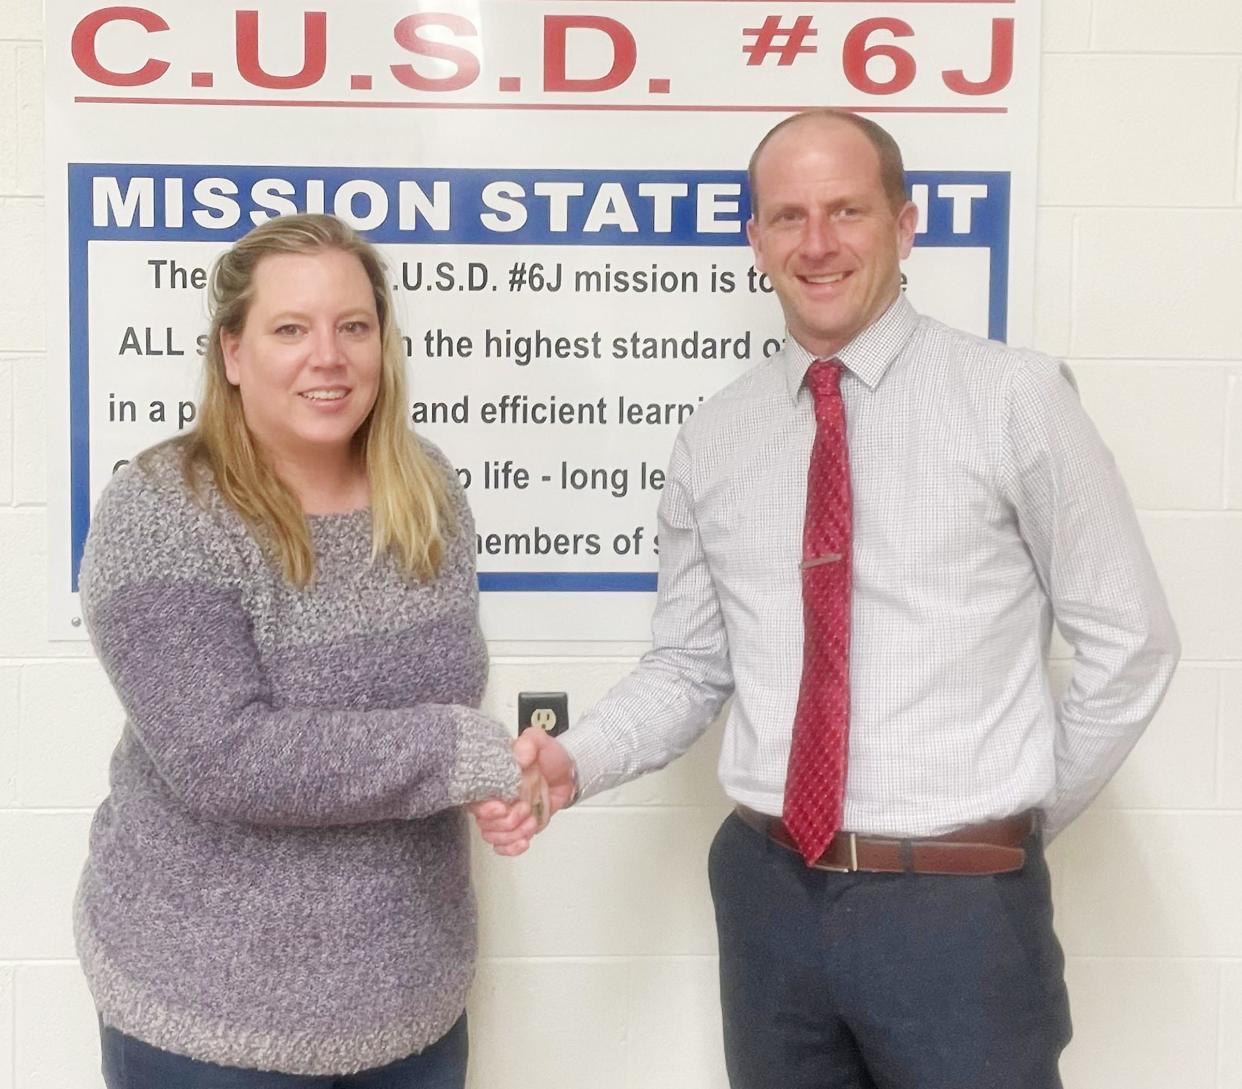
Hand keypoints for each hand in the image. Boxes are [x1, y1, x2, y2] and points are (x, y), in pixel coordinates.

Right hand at [471, 728, 575, 855]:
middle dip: (506, 821)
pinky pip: (503, 845)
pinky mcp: (516, 828)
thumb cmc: (550, 758)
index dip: (486, 808)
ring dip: (513, 834)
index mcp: (493, 778)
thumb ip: (530, 741)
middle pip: (483, 822)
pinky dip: (511, 847)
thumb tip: (520, 754)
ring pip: (493, 835)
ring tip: (530, 822)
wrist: (567, 774)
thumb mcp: (541, 742)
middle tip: (524, 809)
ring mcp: (505, 815)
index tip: (501, 806)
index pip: (476, 798)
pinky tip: (523, 841)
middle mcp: (495, 797)